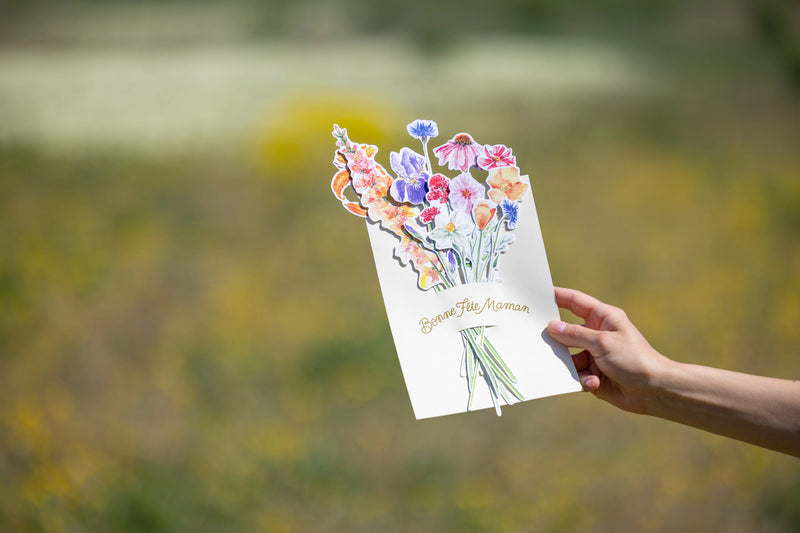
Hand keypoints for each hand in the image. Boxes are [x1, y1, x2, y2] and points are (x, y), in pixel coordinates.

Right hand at [547, 287, 670, 413]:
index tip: (536, 294)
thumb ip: (575, 334)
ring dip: (571, 366)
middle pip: (566, 332)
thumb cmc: (634, 359)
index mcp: (602, 318)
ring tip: (580, 371)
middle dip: (555, 338)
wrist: (654, 391)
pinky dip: (581, 379)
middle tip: (536, 339)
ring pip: (567, 357)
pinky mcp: (592, 374)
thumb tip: (551, 326)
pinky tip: (593, 383)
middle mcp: (596, 334)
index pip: (575, 302)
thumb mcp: (603, 343)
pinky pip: (575, 374)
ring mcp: (593, 355)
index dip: (556, 296)